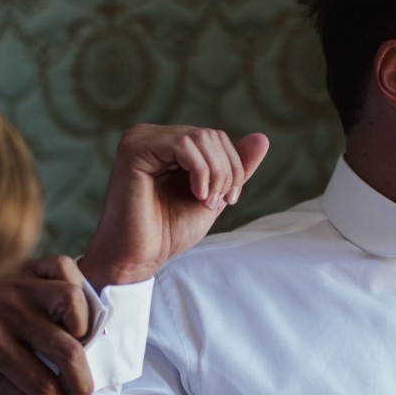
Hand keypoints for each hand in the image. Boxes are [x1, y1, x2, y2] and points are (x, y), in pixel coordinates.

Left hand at [0, 256, 93, 394]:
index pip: (39, 383)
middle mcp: (10, 312)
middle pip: (66, 351)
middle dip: (82, 385)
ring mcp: (21, 284)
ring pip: (71, 301)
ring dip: (83, 329)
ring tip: (77, 346)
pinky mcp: (28, 263)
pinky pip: (65, 267)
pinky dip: (77, 287)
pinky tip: (72, 309)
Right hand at [81, 125, 268, 289]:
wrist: (137, 259)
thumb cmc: (167, 232)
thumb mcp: (213, 196)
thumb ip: (234, 169)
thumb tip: (262, 138)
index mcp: (165, 144)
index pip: (214, 137)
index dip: (233, 166)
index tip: (228, 200)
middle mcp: (149, 136)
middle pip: (210, 135)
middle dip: (226, 171)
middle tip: (217, 202)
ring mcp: (139, 140)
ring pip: (200, 138)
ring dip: (216, 174)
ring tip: (205, 201)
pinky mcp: (133, 150)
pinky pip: (184, 145)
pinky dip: (201, 171)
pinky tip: (197, 195)